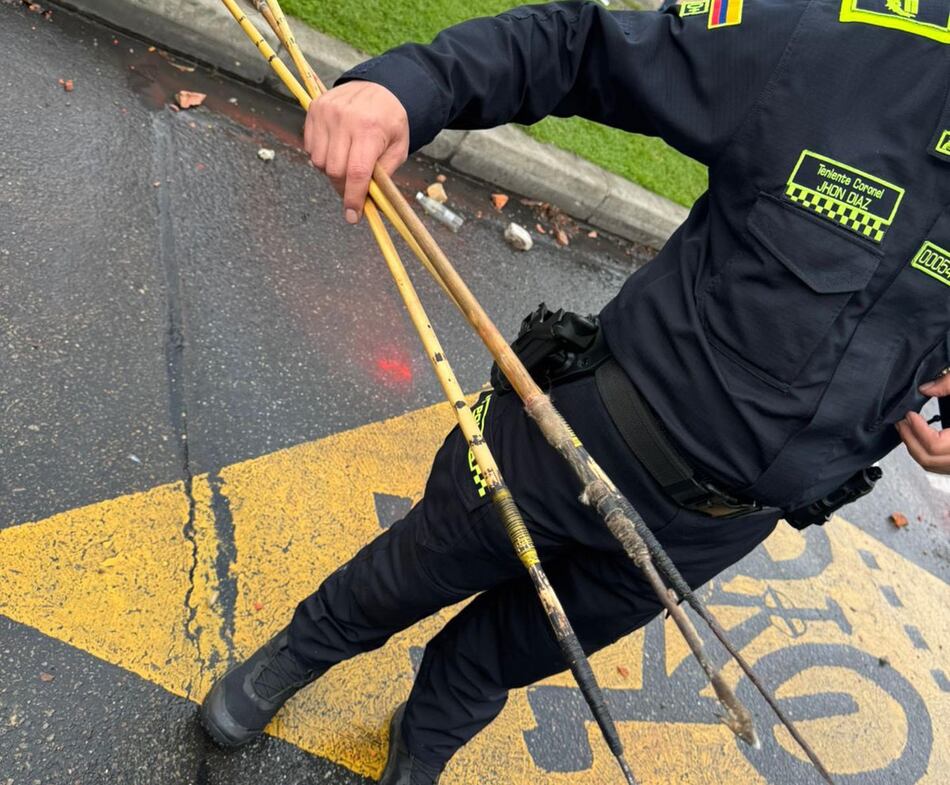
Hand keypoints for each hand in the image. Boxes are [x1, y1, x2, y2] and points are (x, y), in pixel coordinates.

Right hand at [303, 80, 408, 223]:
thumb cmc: (391, 121)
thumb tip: (369, 204)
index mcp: (370, 129)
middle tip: (353, 191)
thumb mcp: (398, 149)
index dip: (353, 198)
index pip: (356, 172)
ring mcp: (326, 113)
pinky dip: (322, 156)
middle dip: (343, 188)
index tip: (352, 216)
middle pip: (335, 171)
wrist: (380, 87)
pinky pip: (311, 148)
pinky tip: (336, 150)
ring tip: (346, 164)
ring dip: (332, 172)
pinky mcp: (314, 109)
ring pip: (320, 162)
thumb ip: (383, 176)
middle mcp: (345, 119)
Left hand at [895, 373, 949, 474]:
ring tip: (905, 428)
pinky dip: (925, 453)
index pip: (936, 445)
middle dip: (910, 440)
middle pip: (929, 459)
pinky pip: (938, 465)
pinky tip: (918, 437)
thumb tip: (925, 388)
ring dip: (915, 447)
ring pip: (932, 465)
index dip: (918, 430)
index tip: (909, 415)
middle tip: (900, 422)